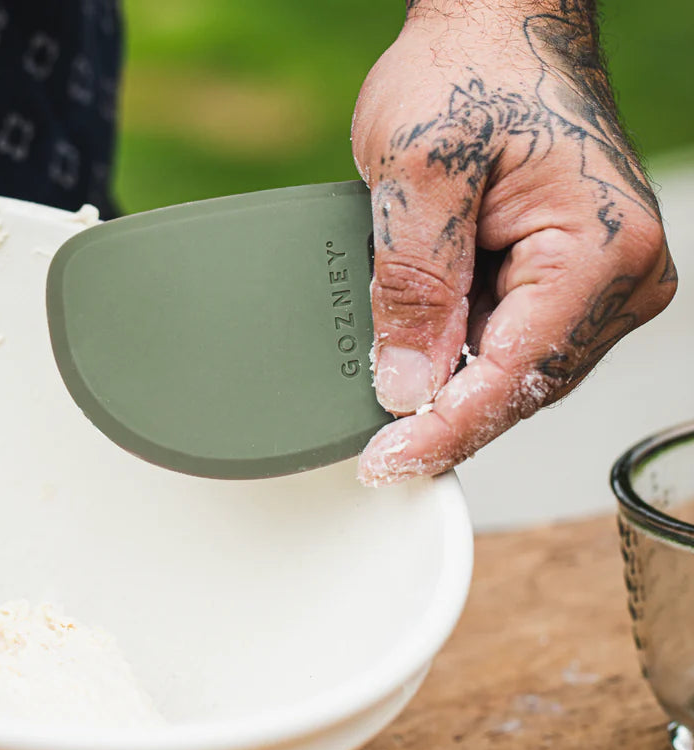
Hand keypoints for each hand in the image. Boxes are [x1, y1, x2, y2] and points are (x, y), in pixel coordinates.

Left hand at [352, 0, 676, 485]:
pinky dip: (461, 357)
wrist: (497, 24)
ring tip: (390, 381)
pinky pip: (510, 344)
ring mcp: (599, 283)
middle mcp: (618, 277)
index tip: (385, 465)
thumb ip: (414, 286)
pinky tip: (420, 352)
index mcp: (596, 252)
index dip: (443, 431)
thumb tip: (407, 385)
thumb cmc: (469, 69)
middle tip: (372, 445)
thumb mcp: (419, 169)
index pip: (513, 377)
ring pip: (514, 374)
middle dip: (444, 415)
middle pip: (519, 387)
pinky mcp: (569, 282)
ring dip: (451, 385)